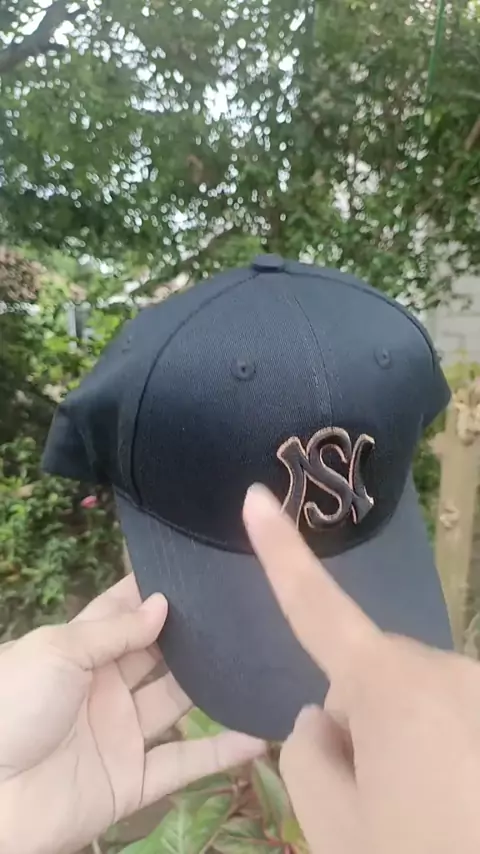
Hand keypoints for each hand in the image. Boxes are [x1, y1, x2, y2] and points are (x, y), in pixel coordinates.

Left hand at [0, 576, 264, 853]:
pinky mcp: (134, 780)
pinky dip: (222, 751)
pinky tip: (261, 733)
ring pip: (178, 703)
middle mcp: (105, 688)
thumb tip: (163, 603)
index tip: (196, 570)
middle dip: (193, 634)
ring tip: (260, 660)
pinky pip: (184, 763)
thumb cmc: (16, 705)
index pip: (122, 613)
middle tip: (242, 610)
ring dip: (215, 687)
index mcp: (79, 651)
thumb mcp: (58, 650)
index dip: (153, 592)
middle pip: (158, 655)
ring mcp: (122, 734)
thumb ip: (114, 630)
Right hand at [244, 484, 479, 853]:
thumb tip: (320, 715)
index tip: (256, 497)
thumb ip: (304, 756)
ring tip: (427, 809)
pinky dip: (445, 745)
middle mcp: (445, 668)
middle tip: (375, 799)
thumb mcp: (333, 827)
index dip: (280, 553)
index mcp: (389, 685)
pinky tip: (458, 797)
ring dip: (406, 737)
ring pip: (417, 697)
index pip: (316, 607)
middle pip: (371, 674)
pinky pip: (456, 711)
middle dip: (359, 718)